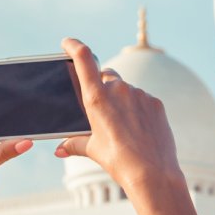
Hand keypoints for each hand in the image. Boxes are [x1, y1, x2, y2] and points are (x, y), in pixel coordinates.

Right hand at [54, 38, 182, 190]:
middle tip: (102, 106)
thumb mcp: (93, 150)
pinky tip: (139, 128)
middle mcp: (118, 90)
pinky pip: (143, 100)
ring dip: (122, 99)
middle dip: (102, 85)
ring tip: (123, 125)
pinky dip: (138, 108)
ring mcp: (139, 94)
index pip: (83, 59)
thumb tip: (59, 149)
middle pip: (107, 76)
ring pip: (126, 89)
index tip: (68, 42)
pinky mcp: (155, 103)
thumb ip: (74, 144)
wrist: (152, 172)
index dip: (74, 46)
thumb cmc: (118, 161)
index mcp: (97, 98)